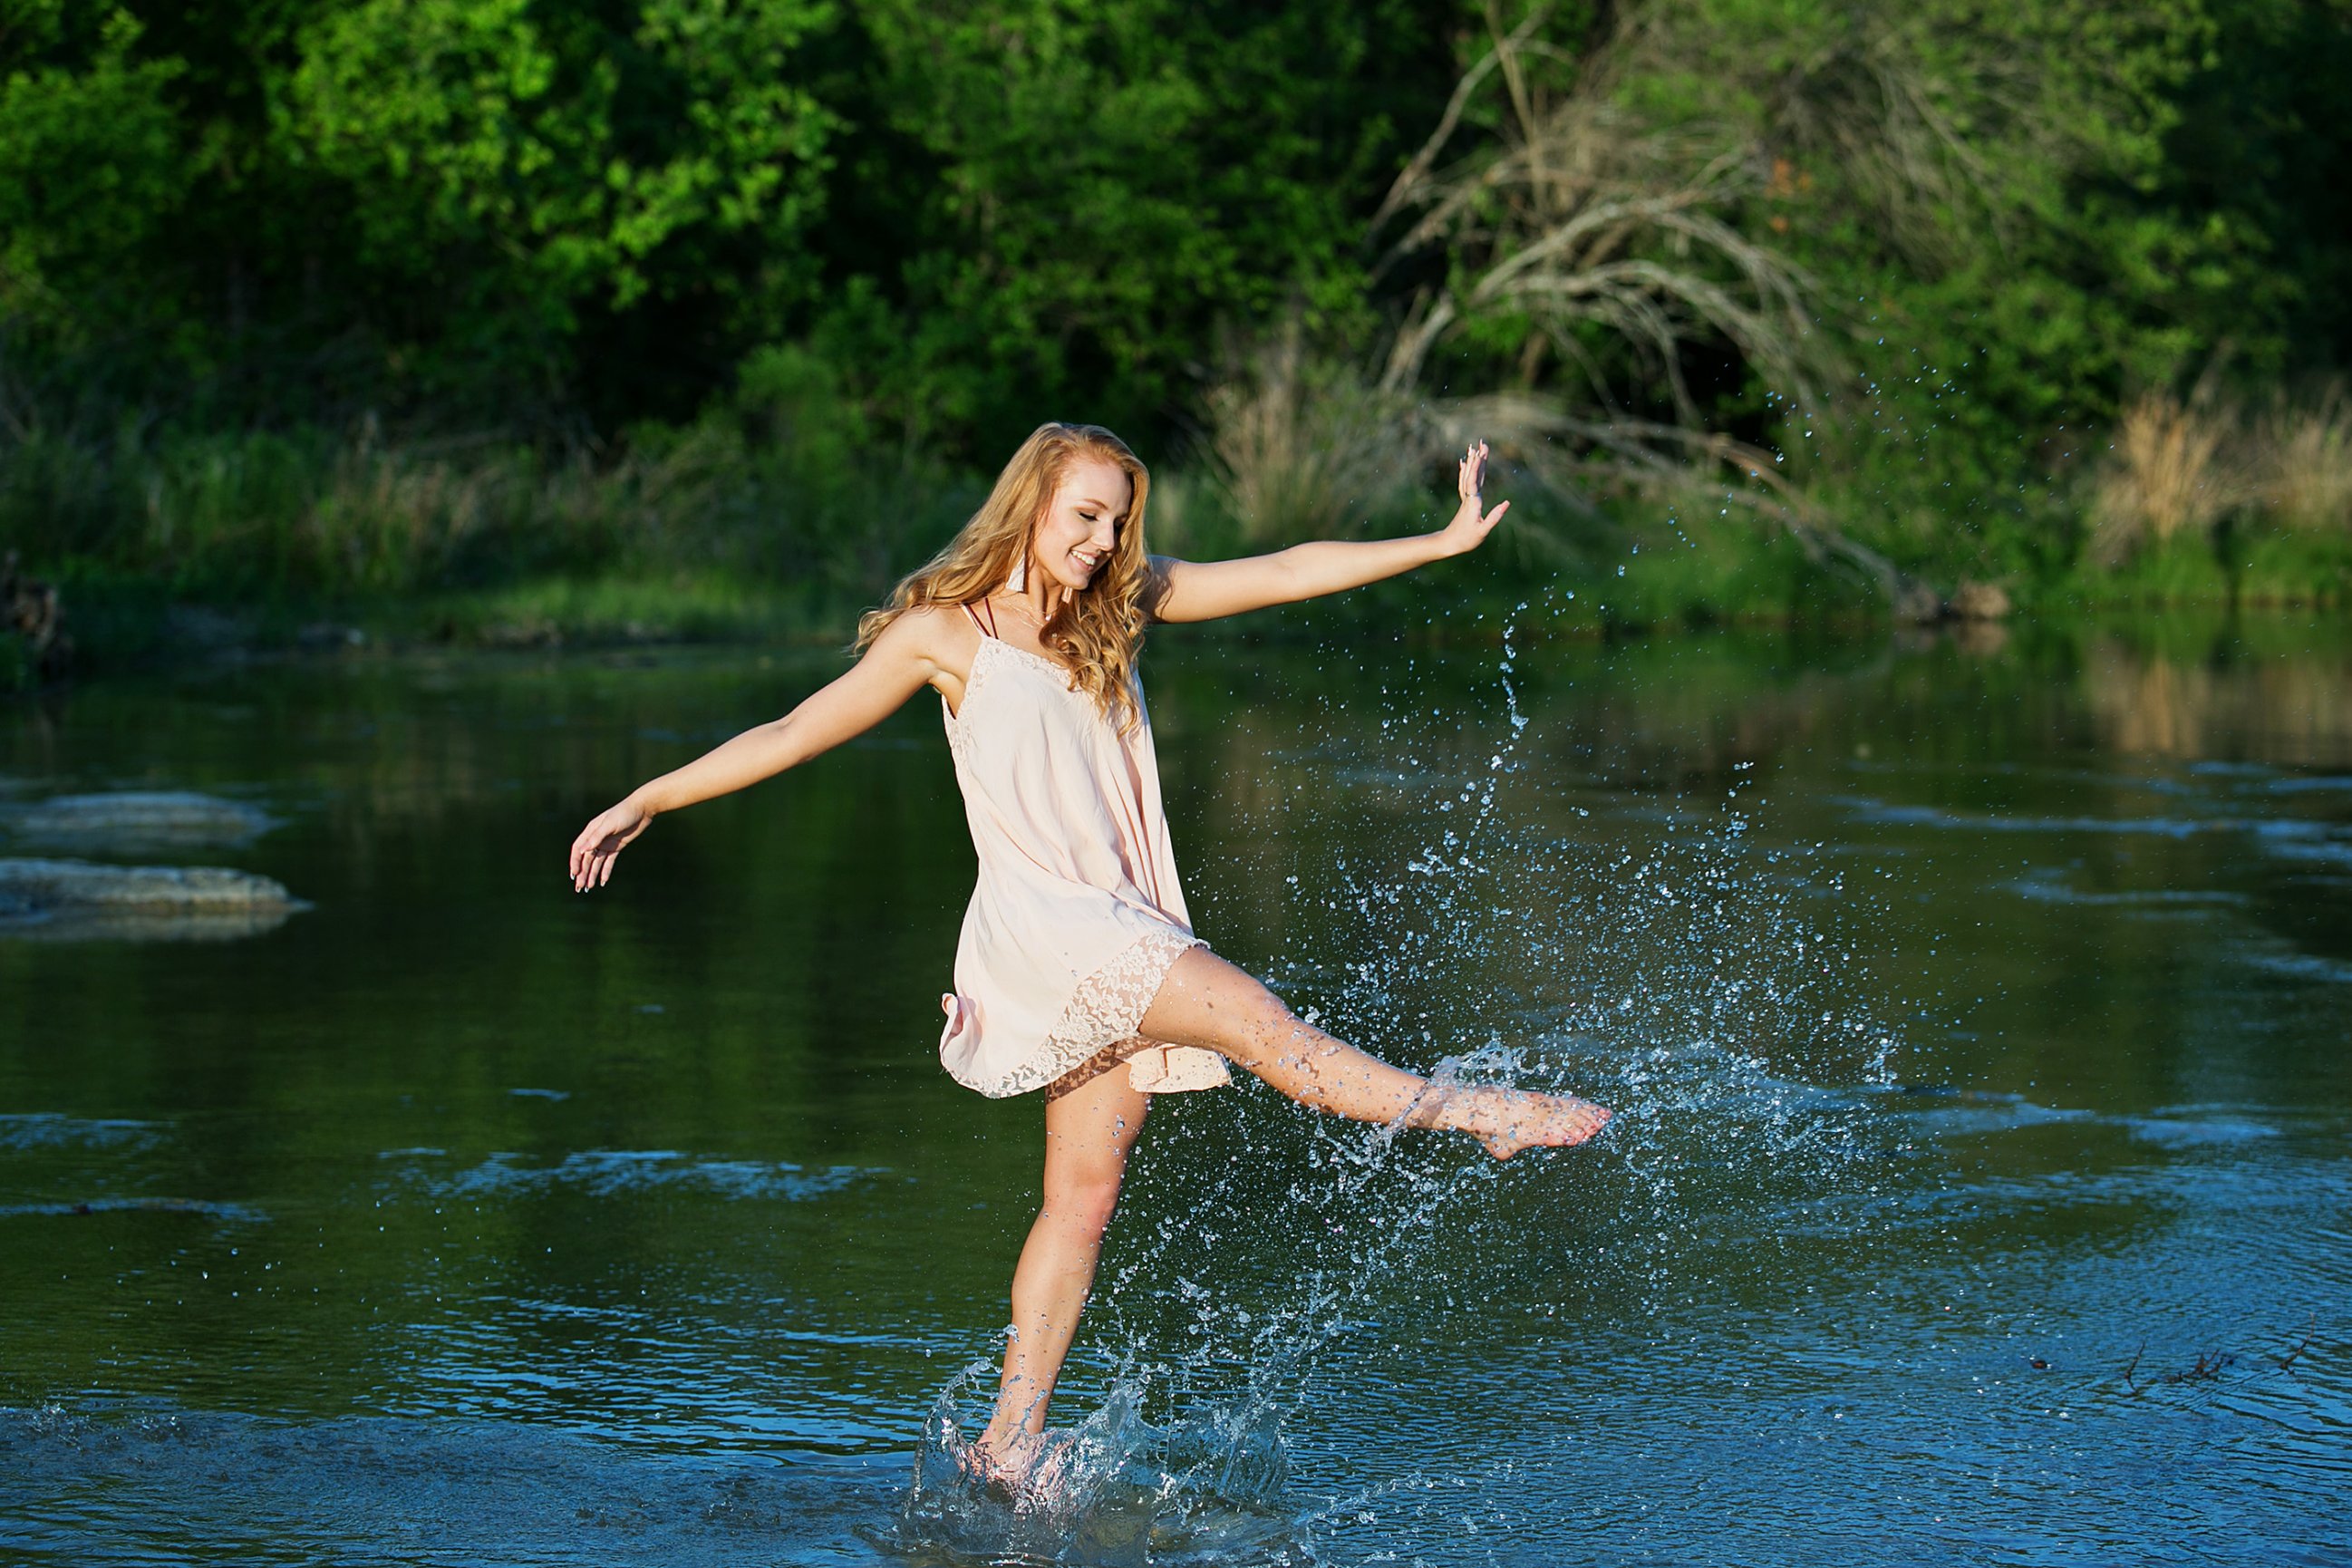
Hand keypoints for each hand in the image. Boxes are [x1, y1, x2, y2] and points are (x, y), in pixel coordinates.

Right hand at [569, 796, 651, 890]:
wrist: (642, 809)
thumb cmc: (624, 813)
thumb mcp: (610, 824)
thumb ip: (596, 837)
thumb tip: (582, 850)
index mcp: (591, 831)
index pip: (578, 849)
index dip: (575, 862)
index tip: (575, 874)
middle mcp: (596, 838)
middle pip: (586, 858)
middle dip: (582, 873)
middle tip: (580, 887)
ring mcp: (606, 843)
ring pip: (596, 862)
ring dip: (592, 874)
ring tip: (589, 887)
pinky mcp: (617, 847)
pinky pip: (609, 862)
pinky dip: (605, 871)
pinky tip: (602, 881)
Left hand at [1439, 439, 1508, 555]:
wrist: (1449, 543)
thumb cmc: (1466, 539)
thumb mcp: (1483, 531)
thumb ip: (1494, 517)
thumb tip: (1507, 503)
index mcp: (1473, 503)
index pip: (1474, 482)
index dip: (1477, 467)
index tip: (1480, 453)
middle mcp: (1468, 498)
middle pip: (1472, 474)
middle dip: (1478, 458)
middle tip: (1482, 442)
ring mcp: (1466, 498)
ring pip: (1469, 476)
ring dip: (1472, 462)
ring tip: (1474, 447)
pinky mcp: (1465, 501)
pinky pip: (1465, 482)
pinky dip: (1466, 471)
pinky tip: (1464, 463)